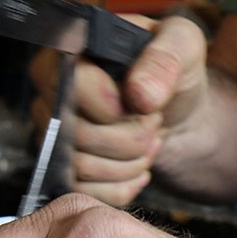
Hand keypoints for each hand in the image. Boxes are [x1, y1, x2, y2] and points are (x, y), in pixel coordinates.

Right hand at [29, 16, 207, 205]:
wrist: (176, 111)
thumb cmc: (173, 72)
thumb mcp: (183, 46)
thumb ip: (165, 59)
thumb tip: (139, 94)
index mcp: (74, 51)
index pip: (69, 84)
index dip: (108, 103)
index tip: (141, 104)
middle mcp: (52, 92)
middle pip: (75, 134)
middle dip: (129, 138)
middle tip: (153, 122)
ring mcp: (53, 134)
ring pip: (79, 167)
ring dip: (128, 163)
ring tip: (149, 142)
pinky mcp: (63, 167)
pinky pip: (83, 191)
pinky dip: (121, 186)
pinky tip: (138, 166)